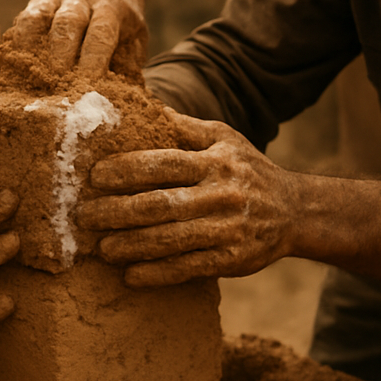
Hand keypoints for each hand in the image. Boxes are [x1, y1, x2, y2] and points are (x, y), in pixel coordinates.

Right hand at [10, 0, 147, 77]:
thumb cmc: (121, 16)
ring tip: (28, 75)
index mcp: (113, 7)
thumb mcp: (136, 34)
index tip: (88, 86)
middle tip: (55, 85)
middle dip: (60, 55)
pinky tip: (15, 62)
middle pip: (68, 23)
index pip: (101, 34)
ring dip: (31, 47)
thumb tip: (120, 98)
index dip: (93, 60)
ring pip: (39, 17)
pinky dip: (19, 40)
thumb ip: (129, 64)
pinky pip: (25, 17)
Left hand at [77, 112, 297, 285]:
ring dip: (131, 245)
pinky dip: (157, 274)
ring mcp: (227, 229)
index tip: (95, 176)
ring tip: (101, 248)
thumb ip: (183, 127)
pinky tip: (130, 276)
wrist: (296, 212)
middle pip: (161, 204)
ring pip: (171, 239)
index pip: (164, 162)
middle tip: (83, 216)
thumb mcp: (224, 139)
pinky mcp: (232, 260)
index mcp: (215, 161)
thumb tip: (141, 104)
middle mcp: (222, 194)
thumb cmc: (247, 170)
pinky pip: (189, 268)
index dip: (127, 169)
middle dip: (117, 211)